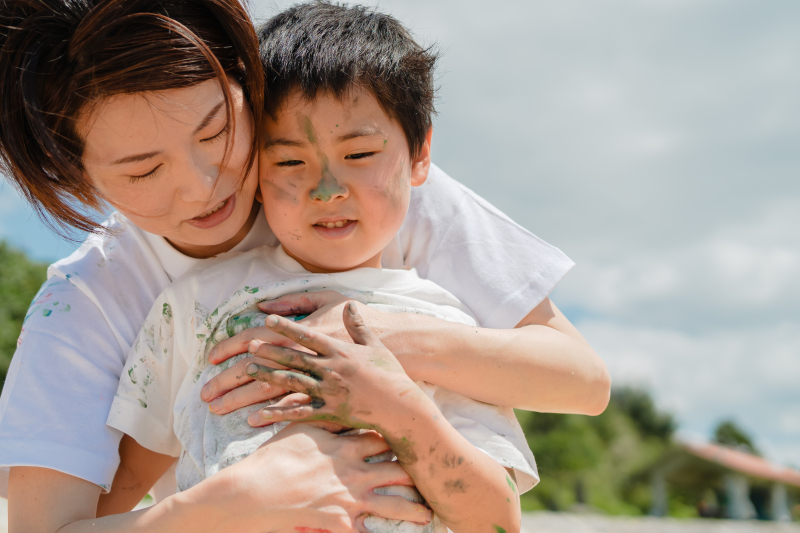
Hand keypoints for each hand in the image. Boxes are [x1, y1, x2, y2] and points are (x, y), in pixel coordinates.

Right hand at [212, 422, 431, 531]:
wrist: (252, 493)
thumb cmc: (272, 459)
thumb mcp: (299, 431)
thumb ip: (324, 420)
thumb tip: (338, 401)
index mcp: (345, 447)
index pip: (383, 440)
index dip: (402, 440)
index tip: (417, 440)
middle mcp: (353, 471)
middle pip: (397, 471)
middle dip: (417, 475)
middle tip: (434, 478)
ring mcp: (349, 499)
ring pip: (393, 505)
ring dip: (413, 510)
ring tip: (428, 514)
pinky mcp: (340, 524)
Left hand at [242, 302, 424, 435]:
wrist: (401, 404)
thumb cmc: (391, 372)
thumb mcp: (375, 343)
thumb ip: (358, 325)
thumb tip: (351, 306)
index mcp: (340, 350)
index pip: (307, 335)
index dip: (286, 327)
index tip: (267, 320)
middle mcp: (330, 369)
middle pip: (293, 357)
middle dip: (269, 350)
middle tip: (248, 346)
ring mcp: (329, 391)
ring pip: (291, 381)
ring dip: (267, 376)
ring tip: (248, 371)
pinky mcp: (329, 411)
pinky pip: (299, 412)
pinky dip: (278, 413)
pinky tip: (259, 414)